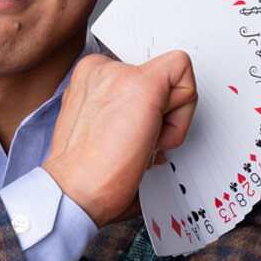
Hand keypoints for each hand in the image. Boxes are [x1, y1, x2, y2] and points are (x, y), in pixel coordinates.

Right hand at [41, 51, 197, 226]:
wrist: (74, 190)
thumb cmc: (84, 175)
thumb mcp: (94, 128)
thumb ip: (118, 112)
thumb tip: (147, 117)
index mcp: (90, 78)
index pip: (140, 78)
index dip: (146, 113)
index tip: (130, 136)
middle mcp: (102, 69)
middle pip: (159, 80)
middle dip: (160, 117)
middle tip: (137, 144)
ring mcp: (121, 73)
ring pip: (175, 81)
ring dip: (168, 122)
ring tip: (140, 145)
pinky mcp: (144, 84)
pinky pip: (185, 80)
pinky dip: (181, 118)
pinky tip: (155, 139)